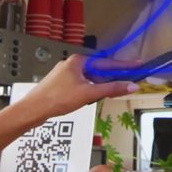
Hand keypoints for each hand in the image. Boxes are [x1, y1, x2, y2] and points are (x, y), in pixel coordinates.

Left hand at [16, 55, 140, 126]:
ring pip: (88, 79)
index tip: (138, 64)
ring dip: (97, 87)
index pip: (106, 63)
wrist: (33, 109)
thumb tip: (133, 86)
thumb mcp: (89, 94)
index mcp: (78, 61)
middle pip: (97, 71)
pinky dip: (87, 90)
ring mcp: (63, 74)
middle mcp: (71, 63)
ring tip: (100, 97)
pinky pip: (79, 84)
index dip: (123, 65)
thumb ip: (112, 89)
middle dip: (109, 79)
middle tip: (124, 84)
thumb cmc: (60, 99)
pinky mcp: (58, 84)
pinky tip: (87, 100)